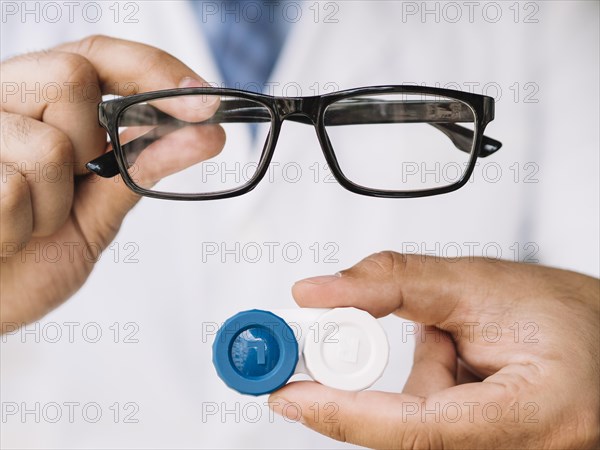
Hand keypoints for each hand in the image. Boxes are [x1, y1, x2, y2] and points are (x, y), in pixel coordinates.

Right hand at [0, 35, 222, 326]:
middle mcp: (3, 103)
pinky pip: (13, 190)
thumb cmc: (33, 258)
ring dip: (55, 205)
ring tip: (29, 224)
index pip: (100, 55)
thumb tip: (205, 133)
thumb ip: (139, 168)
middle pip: (72, 76)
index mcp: (39, 104)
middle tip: (71, 186)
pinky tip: (4, 237)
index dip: (156, 71)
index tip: (205, 103)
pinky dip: (21, 229)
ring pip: (50, 144)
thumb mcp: (96, 213)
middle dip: (92, 144)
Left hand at [270, 252, 599, 448]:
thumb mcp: (474, 282)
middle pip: (409, 434)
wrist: (598, 335)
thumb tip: (319, 294)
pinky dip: (428, 387)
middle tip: (368, 338)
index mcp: (534, 414)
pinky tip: (460, 363)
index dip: (345, 412)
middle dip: (379, 382)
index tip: (291, 395)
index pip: (419, 429)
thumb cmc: (561, 313)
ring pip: (415, 429)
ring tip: (461, 343)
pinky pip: (428, 428)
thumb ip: (390, 284)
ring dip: (419, 376)